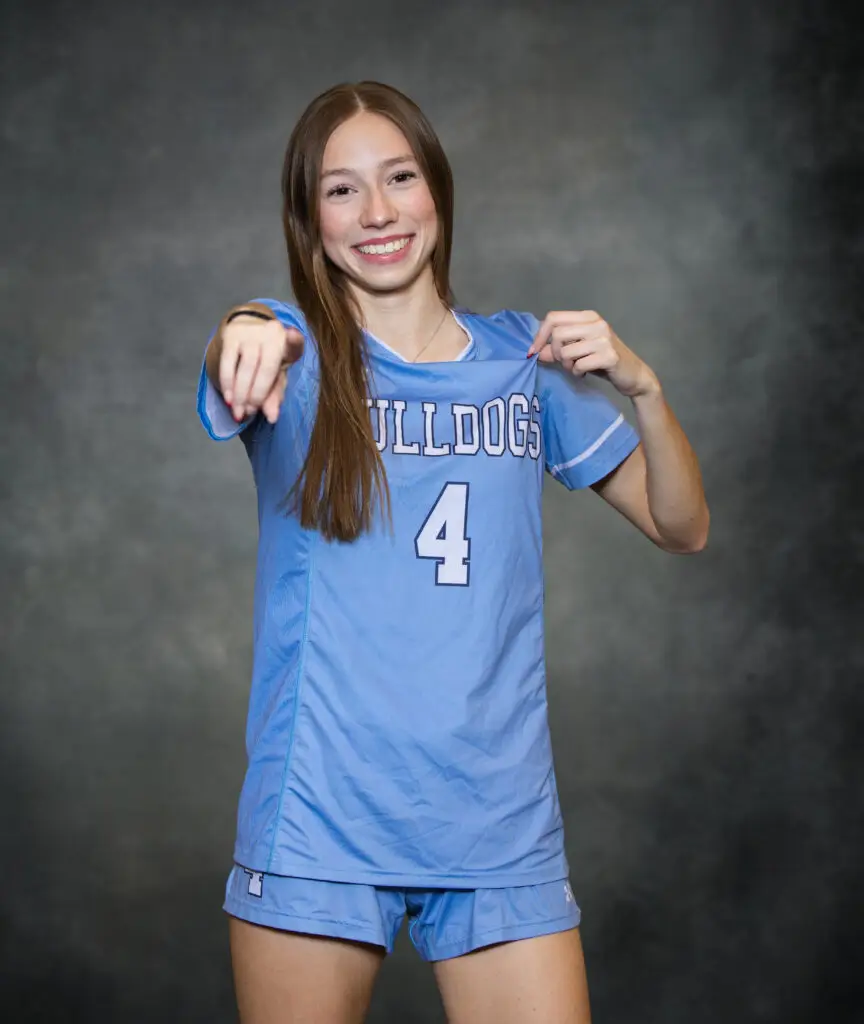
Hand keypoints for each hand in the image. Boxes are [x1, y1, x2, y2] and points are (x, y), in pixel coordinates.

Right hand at [220, 316, 304, 423]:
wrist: (247, 330)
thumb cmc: (266, 358)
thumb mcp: (276, 375)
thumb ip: (275, 395)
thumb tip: (271, 417)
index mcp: (289, 344)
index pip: (295, 343)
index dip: (294, 340)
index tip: (292, 336)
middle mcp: (271, 334)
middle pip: (266, 368)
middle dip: (257, 396)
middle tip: (249, 413)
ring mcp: (250, 332)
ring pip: (246, 367)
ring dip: (240, 394)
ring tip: (238, 412)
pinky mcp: (231, 335)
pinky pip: (227, 363)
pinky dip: (227, 384)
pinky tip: (228, 399)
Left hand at [526, 310, 657, 397]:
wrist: (633, 375)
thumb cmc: (603, 361)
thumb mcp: (579, 352)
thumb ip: (558, 349)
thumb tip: (535, 351)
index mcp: (588, 317)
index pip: (553, 317)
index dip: (539, 336)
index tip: (533, 352)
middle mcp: (596, 323)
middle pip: (557, 334)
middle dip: (556, 353)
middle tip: (566, 363)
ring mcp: (604, 338)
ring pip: (566, 351)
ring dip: (567, 365)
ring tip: (577, 368)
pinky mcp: (609, 355)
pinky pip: (579, 365)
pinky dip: (577, 373)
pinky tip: (585, 374)